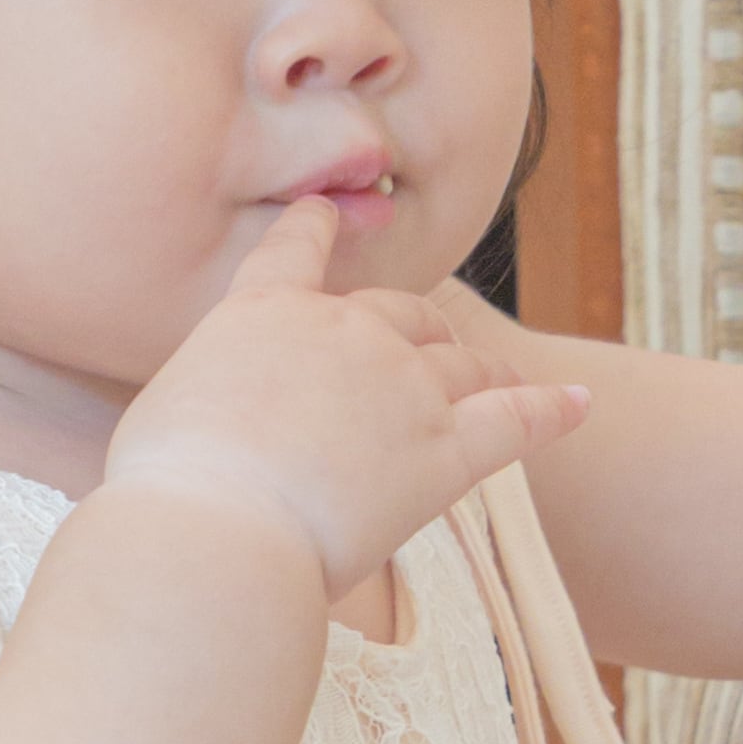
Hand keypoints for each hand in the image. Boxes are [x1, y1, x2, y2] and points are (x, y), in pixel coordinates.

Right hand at [101, 203, 586, 603]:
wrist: (212, 531)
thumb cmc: (166, 493)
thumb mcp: (164, 421)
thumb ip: (204, 403)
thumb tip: (206, 435)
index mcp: (263, 314)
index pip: (295, 251)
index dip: (317, 228)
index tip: (329, 211)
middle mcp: (343, 332)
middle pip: (398, 314)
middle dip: (416, 328)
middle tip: (427, 349)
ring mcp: (402, 387)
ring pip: (461, 362)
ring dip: (482, 367)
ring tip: (504, 375)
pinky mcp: (445, 450)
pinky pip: (516, 420)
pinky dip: (552, 410)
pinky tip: (579, 405)